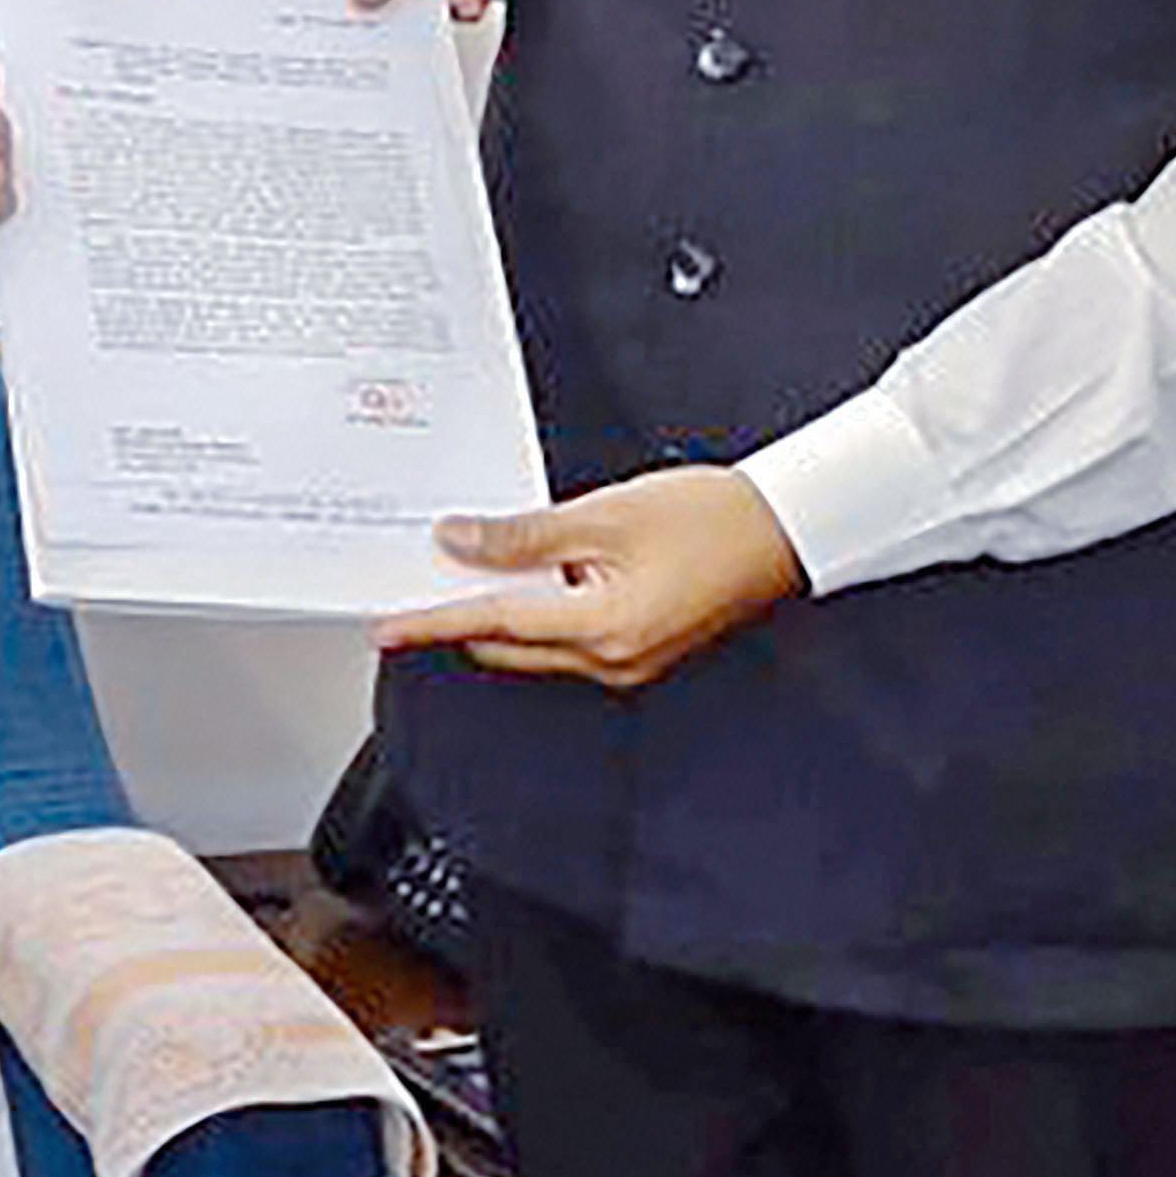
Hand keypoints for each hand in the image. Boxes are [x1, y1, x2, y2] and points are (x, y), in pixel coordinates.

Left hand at [374, 467, 805, 689]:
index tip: (391, 626)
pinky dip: (545, 606)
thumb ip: (525, 534)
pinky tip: (539, 567)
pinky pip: (572, 635)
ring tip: (485, 554)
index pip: (492, 624)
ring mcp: (630, 661)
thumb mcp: (604, 515)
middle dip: (464, 612)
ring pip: (539, 641)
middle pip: (509, 642)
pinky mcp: (642, 648)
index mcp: (602, 630)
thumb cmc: (714, 519)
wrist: (785, 529)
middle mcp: (613, 660)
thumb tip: (464, 542)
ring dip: (507, 606)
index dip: (433, 621)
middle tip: (429, 571)